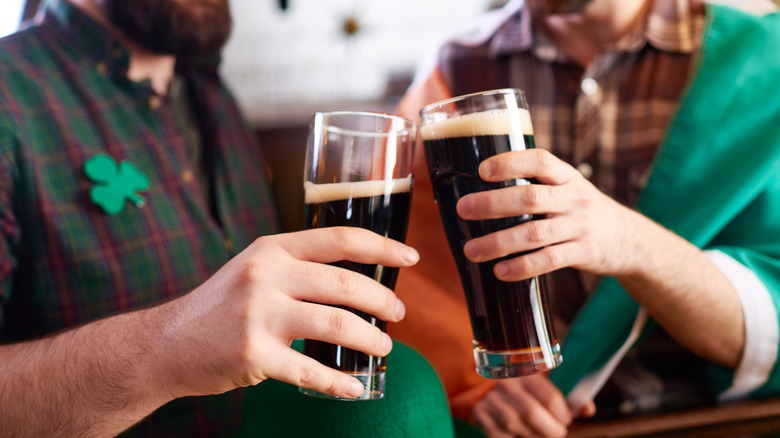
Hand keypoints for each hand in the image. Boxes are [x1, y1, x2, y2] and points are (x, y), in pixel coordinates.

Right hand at [151, 227, 417, 399]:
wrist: (166, 344)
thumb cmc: (219, 307)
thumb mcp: (254, 269)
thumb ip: (297, 267)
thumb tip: (356, 277)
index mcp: (272, 250)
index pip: (339, 239)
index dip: (381, 246)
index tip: (410, 257)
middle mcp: (267, 275)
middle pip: (346, 283)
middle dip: (383, 301)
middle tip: (398, 315)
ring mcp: (259, 315)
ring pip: (337, 324)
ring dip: (371, 340)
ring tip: (384, 347)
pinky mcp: (254, 354)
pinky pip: (311, 371)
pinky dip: (339, 383)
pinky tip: (355, 388)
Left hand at [456, 148, 646, 280]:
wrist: (631, 240)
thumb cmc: (582, 211)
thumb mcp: (568, 189)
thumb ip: (537, 186)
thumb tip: (481, 191)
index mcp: (566, 177)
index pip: (539, 161)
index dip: (511, 163)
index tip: (482, 170)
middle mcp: (574, 198)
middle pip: (530, 198)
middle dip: (493, 204)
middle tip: (463, 210)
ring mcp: (580, 226)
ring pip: (534, 233)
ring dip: (499, 242)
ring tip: (471, 250)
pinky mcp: (584, 252)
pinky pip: (549, 260)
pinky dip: (522, 266)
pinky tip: (500, 271)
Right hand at [473, 374, 595, 436]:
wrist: (487, 387)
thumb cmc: (526, 389)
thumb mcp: (545, 384)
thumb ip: (568, 396)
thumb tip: (588, 410)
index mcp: (526, 371)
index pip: (549, 396)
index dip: (563, 414)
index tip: (566, 419)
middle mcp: (506, 382)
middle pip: (531, 413)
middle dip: (550, 430)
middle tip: (558, 433)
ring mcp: (490, 398)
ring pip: (514, 425)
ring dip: (533, 436)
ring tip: (540, 435)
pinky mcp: (480, 412)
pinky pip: (498, 434)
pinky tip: (522, 434)